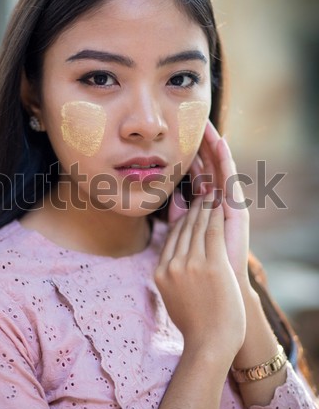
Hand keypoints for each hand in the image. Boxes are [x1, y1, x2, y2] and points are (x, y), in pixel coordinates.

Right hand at [155, 193, 245, 358]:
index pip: (171, 238)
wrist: (209, 344)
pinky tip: (220, 203)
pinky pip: (213, 231)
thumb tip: (172, 268)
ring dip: (205, 206)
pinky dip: (216, 214)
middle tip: (201, 192)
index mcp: (160, 273)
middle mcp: (172, 265)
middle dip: (193, 209)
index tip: (189, 208)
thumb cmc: (196, 326)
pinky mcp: (212, 265)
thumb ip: (170, 279)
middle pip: (183, 229)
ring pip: (197, 226)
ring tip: (211, 193)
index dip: (182, 220)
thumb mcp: (173, 299)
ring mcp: (191, 264)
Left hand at [190, 122, 250, 284]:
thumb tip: (171, 198)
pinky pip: (229, 178)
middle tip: (192, 119)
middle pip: (208, 166)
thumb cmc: (202, 267)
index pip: (196, 174)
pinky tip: (220, 141)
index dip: (187, 155)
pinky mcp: (236, 208)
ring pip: (218, 168)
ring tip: (205, 122)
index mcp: (204, 207)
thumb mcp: (186, 236)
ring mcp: (228, 204)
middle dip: (200, 144)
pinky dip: (224, 159)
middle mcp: (217, 202)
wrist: (219, 289)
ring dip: (212, 145)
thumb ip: (180, 216)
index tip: (176, 134)